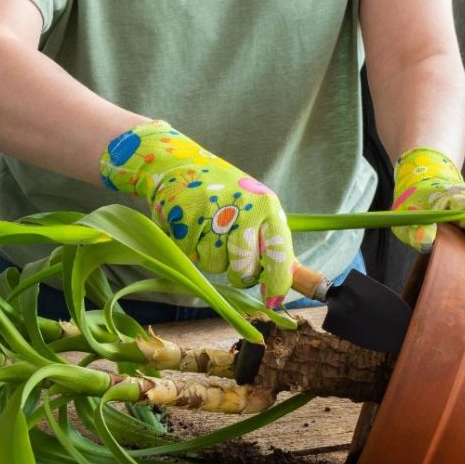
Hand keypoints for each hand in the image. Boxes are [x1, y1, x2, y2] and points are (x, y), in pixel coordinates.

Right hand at [99, 121, 294, 307]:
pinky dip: (188, 248)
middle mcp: (244, 208)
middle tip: (230, 253)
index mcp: (267, 206)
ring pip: (214, 266)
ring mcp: (213, 212)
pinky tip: (189, 226)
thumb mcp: (255, 209)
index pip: (279, 254)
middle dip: (237, 272)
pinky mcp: (185, 218)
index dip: (277, 282)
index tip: (272, 299)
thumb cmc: (224, 195)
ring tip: (207, 230)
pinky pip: (190, 256)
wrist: (179, 163)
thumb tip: (285, 286)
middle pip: (244, 270)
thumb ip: (270, 243)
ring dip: (209, 257)